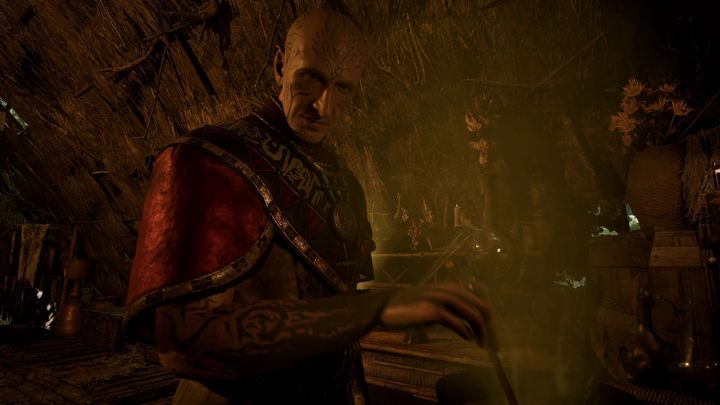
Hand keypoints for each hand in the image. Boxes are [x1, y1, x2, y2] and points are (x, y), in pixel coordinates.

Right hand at [379, 281, 498, 349]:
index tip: (493, 335)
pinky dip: (465, 332)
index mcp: (454, 287)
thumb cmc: (411, 307)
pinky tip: (467, 339)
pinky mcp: (433, 310)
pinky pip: (457, 322)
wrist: (386, 307)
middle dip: (491, 328)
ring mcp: (442, 299)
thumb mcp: (436, 303)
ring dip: (482, 332)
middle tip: (494, 346)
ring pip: (474, 315)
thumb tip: (471, 327)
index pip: (482, 301)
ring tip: (482, 346)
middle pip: (483, 308)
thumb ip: (453, 309)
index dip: (490, 320)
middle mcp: (451, 290)